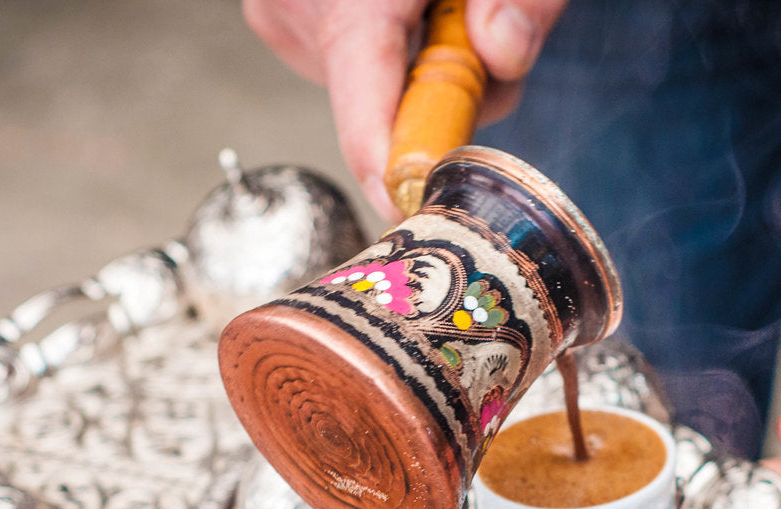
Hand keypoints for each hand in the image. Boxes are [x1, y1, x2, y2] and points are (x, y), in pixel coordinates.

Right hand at [242, 0, 566, 218]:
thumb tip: (501, 59)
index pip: (367, 114)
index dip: (400, 172)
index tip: (421, 215)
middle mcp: (297, 8)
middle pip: (382, 106)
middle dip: (445, 90)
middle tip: (482, 25)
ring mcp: (280, 16)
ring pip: (373, 90)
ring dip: (423, 65)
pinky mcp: (282, 19)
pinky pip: (352, 65)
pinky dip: (394, 48)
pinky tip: (406, 4)